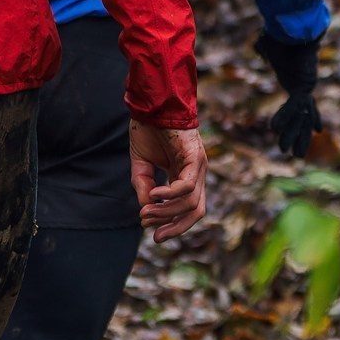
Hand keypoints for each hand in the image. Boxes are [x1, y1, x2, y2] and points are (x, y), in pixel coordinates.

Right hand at [130, 120, 206, 239]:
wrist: (151, 104)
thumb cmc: (148, 130)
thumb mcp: (141, 165)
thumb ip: (143, 187)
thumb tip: (146, 211)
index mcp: (186, 176)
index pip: (188, 209)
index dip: (173, 224)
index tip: (152, 233)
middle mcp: (197, 174)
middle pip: (195, 211)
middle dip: (176, 227)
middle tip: (155, 235)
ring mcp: (198, 166)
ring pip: (190, 201)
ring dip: (167, 211)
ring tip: (145, 212)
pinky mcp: (195, 157)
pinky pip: (187, 185)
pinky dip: (170, 194)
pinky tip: (154, 194)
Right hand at [254, 33, 321, 160]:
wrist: (297, 28)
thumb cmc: (285, 35)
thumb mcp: (272, 46)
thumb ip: (266, 49)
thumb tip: (259, 45)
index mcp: (299, 81)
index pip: (306, 104)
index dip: (312, 117)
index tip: (319, 130)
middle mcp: (304, 88)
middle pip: (305, 118)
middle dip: (302, 137)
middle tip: (300, 155)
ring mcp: (305, 88)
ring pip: (301, 118)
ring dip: (295, 136)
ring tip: (294, 155)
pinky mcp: (303, 86)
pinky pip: (293, 106)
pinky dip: (284, 117)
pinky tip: (273, 128)